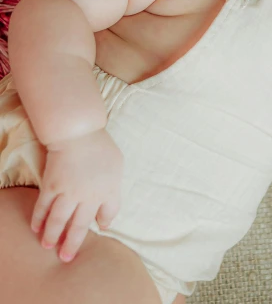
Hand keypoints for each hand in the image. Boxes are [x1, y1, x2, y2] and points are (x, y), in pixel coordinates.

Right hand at [31, 127, 122, 262]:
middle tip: (66, 258)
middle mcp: (88, 196)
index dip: (105, 222)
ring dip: (52, 236)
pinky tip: (35, 227)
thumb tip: (106, 219)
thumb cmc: (100, 147)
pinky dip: (38, 219)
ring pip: (59, 221)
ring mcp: (68, 193)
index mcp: (108, 190)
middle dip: (72, 244)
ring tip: (47, 246)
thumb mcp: (117, 166)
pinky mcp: (52, 186)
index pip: (109, 214)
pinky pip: (43, 207)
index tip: (99, 229)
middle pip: (80, 226)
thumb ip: (113, 193)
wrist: (78, 132)